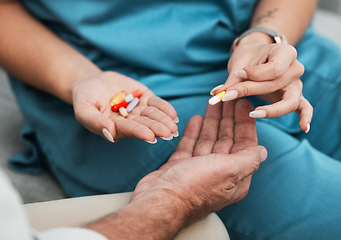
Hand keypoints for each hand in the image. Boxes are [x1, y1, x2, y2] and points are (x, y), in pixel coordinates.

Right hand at [72, 71, 177, 142]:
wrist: (92, 82)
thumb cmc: (85, 98)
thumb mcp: (84, 109)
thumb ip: (95, 122)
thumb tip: (110, 134)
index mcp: (116, 128)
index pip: (129, 130)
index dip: (140, 132)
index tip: (150, 136)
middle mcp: (130, 122)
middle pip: (145, 124)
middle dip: (157, 128)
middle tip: (168, 133)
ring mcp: (139, 110)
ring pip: (154, 115)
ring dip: (164, 120)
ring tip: (174, 124)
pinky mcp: (145, 98)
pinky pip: (157, 104)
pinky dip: (165, 107)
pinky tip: (173, 114)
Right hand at [131, 99, 266, 222]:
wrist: (160, 200)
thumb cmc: (196, 185)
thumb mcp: (229, 170)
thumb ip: (248, 158)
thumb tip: (263, 151)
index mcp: (235, 177)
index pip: (245, 145)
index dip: (245, 124)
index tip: (244, 104)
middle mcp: (218, 173)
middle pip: (226, 140)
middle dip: (228, 118)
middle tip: (228, 98)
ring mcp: (198, 169)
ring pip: (208, 140)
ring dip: (211, 121)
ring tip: (212, 102)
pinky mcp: (180, 167)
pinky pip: (190, 145)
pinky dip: (193, 132)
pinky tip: (196, 118)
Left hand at [211, 38, 312, 131]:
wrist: (257, 54)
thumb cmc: (249, 56)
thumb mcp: (240, 63)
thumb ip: (231, 80)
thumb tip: (216, 95)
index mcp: (286, 53)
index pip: (274, 70)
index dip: (255, 74)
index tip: (238, 74)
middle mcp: (296, 68)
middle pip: (277, 85)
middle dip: (252, 90)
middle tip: (228, 96)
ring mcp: (296, 84)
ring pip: (290, 101)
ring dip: (272, 109)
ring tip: (254, 114)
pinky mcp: (294, 96)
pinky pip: (304, 107)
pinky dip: (305, 117)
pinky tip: (303, 128)